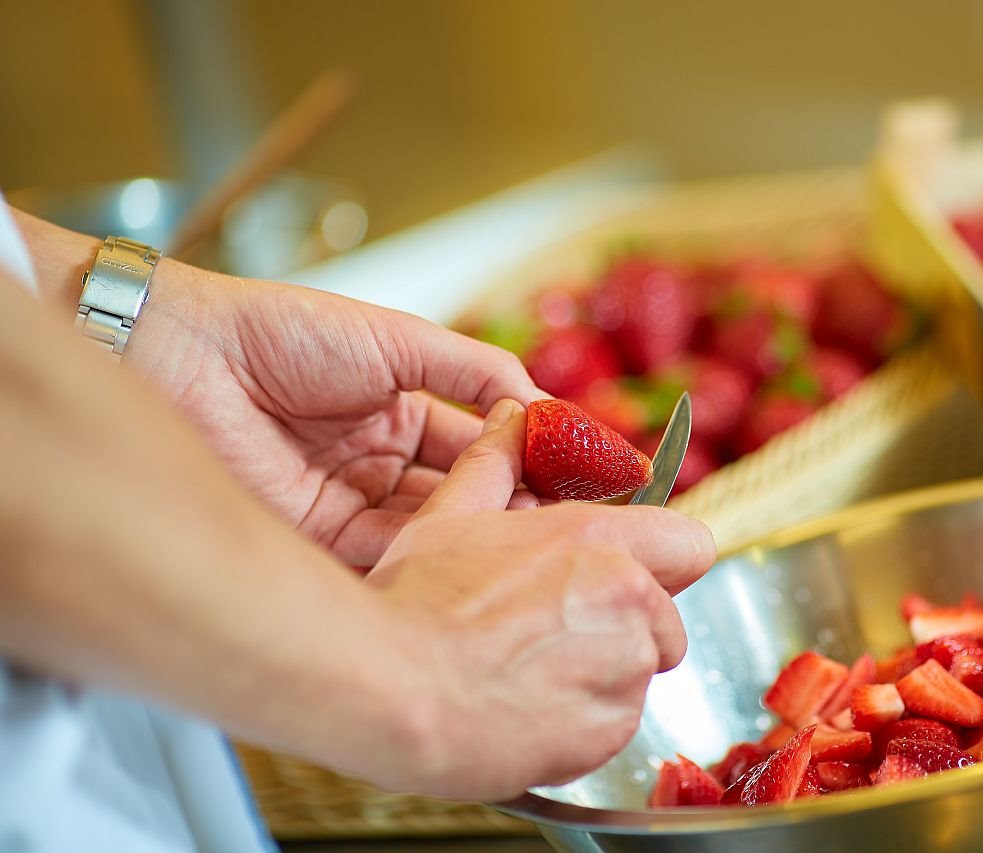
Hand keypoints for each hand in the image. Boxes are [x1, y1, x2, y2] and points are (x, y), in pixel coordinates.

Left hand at [126, 265, 542, 565]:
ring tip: (530, 537)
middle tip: (564, 518)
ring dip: (478, 535)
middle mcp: (379, 463)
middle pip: (461, 495)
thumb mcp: (398, 339)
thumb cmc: (281, 333)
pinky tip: (470, 555)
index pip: (479, 444)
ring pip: (432, 529)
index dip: (525, 458)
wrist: (186, 357)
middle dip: (510, 506)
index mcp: (399, 411)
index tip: (575, 473)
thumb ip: (474, 370)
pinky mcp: (319, 538)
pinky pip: (386, 554)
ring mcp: (351, 503)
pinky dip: (429, 556)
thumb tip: (540, 404)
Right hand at [359, 399, 716, 799]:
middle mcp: (628, 600)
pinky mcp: (608, 733)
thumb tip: (511, 416)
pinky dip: (583, 725)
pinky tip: (526, 712)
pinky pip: (616, 726)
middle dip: (628, 631)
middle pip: (667, 621)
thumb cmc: (413, 604)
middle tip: (558, 637)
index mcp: (598, 539)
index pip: (692, 544)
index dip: (665, 565)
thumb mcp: (449, 516)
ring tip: (529, 676)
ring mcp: (623, 670)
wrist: (387, 694)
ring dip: (601, 679)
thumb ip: (495, 464)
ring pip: (638, 675)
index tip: (632, 579)